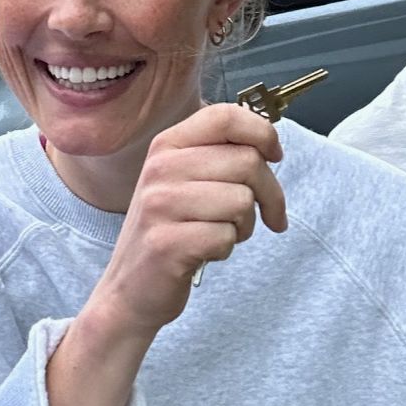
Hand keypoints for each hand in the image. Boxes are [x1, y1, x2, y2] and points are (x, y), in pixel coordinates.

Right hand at [86, 103, 286, 341]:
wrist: (129, 288)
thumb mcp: (184, 180)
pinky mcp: (166, 244)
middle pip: (247, 161)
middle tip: (265, 215)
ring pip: (242, 201)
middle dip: (270, 193)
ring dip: (244, 225)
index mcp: (167, 144)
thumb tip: (271, 145)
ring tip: (220, 233)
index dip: (262, 132)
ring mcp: (160, 205)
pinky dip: (226, 248)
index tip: (275, 156)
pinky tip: (205, 251)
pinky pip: (226, 237)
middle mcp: (160, 168)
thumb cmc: (170, 230)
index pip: (225, 116)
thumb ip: (219, 156)